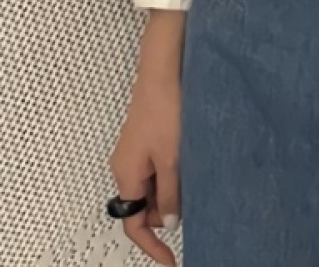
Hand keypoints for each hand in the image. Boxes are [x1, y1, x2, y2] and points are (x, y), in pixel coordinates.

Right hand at [111, 12, 185, 266]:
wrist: (163, 70)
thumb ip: (171, 192)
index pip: (134, 224)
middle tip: (193, 202)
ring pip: (151, 187)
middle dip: (165, 212)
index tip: (171, 260)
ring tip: (194, 177)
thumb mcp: (172, 157)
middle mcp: (124, 166)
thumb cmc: (165, 109)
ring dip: (170, 190)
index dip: (152, 245)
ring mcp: (133, 152)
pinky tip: (189, 163)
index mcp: (126, 174)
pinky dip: (170, 174)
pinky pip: (154, 169)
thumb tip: (169, 222)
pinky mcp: (144, 139)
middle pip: (143, 206)